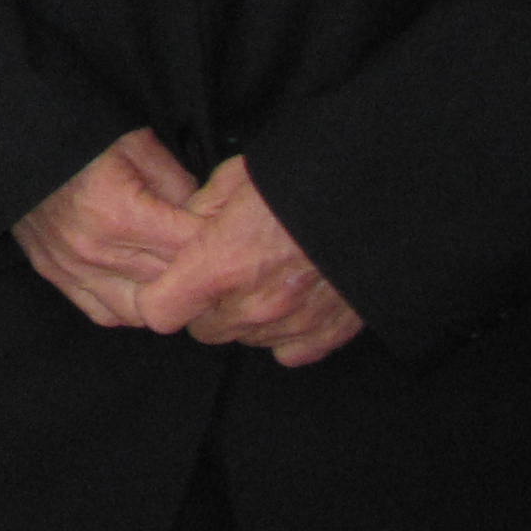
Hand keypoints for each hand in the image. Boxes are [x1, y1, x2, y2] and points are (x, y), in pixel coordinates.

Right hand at [12, 127, 205, 328]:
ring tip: (176, 274)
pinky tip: (141, 285)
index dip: (219, 241)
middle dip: (199, 271)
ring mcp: (71, 267)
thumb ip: (181, 185)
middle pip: (172, 284)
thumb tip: (211, 219)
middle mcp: (94, 250)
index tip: (228, 233)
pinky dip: (130, 307)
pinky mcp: (55, 273)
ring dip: (165, 296)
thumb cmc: (79, 137)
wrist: (14, 141)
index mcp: (119, 213)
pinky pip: (106, 314)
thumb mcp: (139, 144)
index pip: (191, 249)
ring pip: (143, 312)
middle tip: (213, 256)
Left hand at [133, 156, 363, 366]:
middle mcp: (252, 305)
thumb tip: (185, 224)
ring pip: (245, 340)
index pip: (160, 311)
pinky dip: (287, 334)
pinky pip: (290, 352)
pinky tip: (292, 303)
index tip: (167, 283)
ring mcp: (292, 324)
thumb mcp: (235, 178)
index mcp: (219, 264)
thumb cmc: (301, 182)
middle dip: (205, 305)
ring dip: (245, 318)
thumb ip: (200, 210)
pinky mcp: (327, 335)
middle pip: (203, 330)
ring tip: (264, 279)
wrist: (372, 201)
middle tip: (222, 273)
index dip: (158, 296)